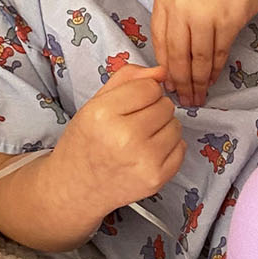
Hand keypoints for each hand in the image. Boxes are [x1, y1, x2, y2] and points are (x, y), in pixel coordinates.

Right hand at [50, 64, 184, 214]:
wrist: (75, 187)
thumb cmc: (86, 142)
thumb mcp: (96, 102)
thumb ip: (128, 78)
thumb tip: (161, 72)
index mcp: (103, 114)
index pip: (150, 87)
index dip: (143, 93)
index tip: (130, 104)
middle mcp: (124, 138)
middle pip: (166, 106)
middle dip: (153, 110)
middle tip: (132, 124)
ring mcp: (143, 161)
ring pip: (176, 126)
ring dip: (163, 128)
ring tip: (139, 139)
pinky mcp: (156, 179)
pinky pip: (181, 148)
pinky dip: (169, 148)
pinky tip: (147, 153)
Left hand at [151, 0, 257, 106]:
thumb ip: (175, 23)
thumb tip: (169, 66)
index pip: (160, 42)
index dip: (165, 68)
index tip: (169, 85)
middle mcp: (180, 4)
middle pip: (177, 53)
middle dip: (181, 81)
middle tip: (185, 99)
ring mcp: (203, 11)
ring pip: (197, 57)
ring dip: (199, 81)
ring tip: (199, 96)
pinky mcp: (227, 19)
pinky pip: (217, 53)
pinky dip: (214, 70)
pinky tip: (212, 79)